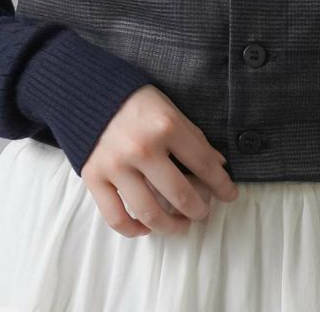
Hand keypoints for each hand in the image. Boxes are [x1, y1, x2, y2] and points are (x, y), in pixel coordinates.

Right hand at [81, 84, 239, 237]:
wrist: (88, 90)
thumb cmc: (135, 100)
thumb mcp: (170, 108)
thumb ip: (193, 137)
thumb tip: (217, 165)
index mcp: (166, 126)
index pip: (203, 164)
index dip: (221, 184)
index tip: (230, 194)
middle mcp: (142, 148)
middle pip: (180, 194)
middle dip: (199, 209)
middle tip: (203, 211)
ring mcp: (116, 165)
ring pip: (150, 213)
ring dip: (171, 226)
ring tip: (181, 224)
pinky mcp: (94, 177)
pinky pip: (116, 217)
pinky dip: (134, 229)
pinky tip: (146, 227)